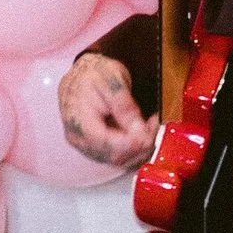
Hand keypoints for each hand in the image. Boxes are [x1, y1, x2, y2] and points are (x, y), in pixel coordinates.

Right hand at [58, 52, 155, 172]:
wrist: (83, 73)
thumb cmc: (93, 74)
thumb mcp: (112, 81)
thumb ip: (125, 107)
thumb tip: (138, 131)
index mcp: (80, 123)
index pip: (110, 146)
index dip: (134, 141)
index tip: (150, 126)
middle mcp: (79, 139)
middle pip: (116, 157)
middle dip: (140, 143)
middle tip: (153, 123)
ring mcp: (86, 146)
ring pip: (119, 160)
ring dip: (139, 147)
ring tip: (148, 125)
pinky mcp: (94, 147)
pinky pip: (117, 156)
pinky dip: (133, 147)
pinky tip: (140, 132)